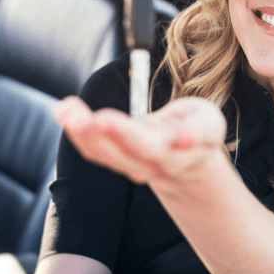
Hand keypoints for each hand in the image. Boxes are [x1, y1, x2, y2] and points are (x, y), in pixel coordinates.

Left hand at [54, 95, 228, 186]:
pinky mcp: (115, 161)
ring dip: (82, 131)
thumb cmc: (198, 130)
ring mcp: (130, 166)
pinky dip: (76, 131)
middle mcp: (151, 164)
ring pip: (103, 153)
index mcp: (175, 152)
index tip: (115, 123)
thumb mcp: (209, 123)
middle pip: (126, 152)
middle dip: (108, 134)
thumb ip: (199, 128)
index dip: (135, 137)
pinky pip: (92, 150)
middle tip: (90, 117)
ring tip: (66, 107)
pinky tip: (64, 110)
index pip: (155, 147)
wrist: (186, 164)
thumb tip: (186, 137)